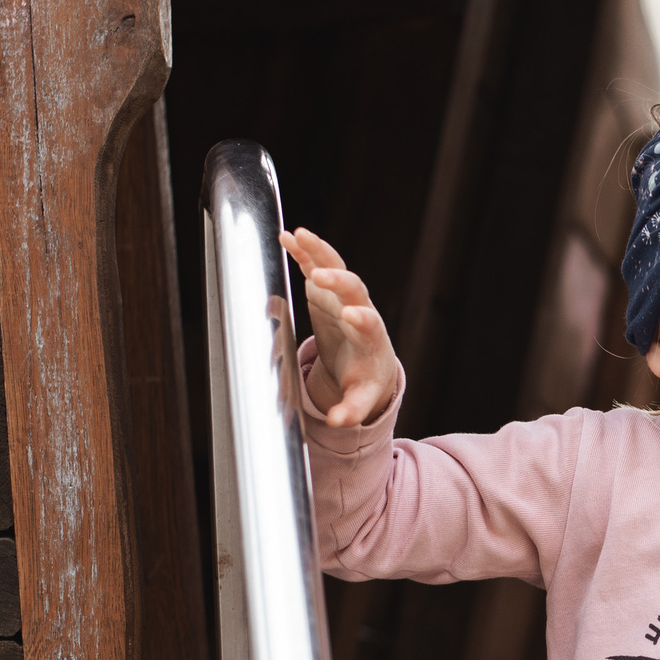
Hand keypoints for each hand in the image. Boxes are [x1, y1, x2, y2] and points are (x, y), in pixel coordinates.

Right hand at [282, 228, 398, 428]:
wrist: (366, 360)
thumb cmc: (365, 378)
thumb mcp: (361, 397)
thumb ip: (351, 409)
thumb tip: (339, 423)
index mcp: (371, 339)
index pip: (371, 325)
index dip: (362, 319)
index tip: (352, 317)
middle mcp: (360, 310)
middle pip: (356, 290)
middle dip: (340, 281)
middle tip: (323, 276)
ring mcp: (344, 296)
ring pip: (336, 267)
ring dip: (319, 252)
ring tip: (300, 236)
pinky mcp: (328, 289)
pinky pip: (317, 263)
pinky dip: (304, 250)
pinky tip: (287, 236)